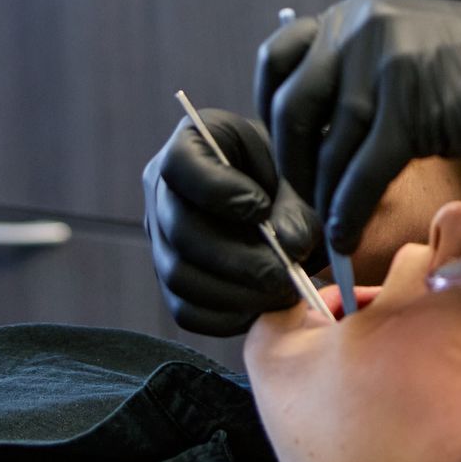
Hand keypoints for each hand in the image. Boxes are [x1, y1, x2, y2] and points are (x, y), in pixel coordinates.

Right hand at [143, 108, 324, 338]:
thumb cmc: (291, 176)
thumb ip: (297, 207)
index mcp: (190, 145)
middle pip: (180, 231)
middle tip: (286, 273)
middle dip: (238, 259)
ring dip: (236, 293)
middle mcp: (163, 192)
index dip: (218, 190)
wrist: (287, 204)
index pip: (180, 165)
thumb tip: (290, 248)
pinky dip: (227, 316)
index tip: (261, 209)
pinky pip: (187, 310)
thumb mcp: (297, 175)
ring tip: (283, 292)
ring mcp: (162, 239)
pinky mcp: (172, 281)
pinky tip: (264, 306)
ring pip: (180, 276)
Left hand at [256, 0, 460, 255]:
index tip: (289, 152)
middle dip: (293, 165)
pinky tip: (349, 237)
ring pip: (328, 148)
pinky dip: (350, 212)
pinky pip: (363, 173)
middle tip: (308, 200)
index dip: (271, 112)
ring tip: (333, 230)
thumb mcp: (412, 51)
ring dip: (326, 200)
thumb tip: (317, 136)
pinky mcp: (412, 105)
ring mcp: (384, 63)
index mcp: (356, 13)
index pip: (277, 59)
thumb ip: (362, 74)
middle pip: (290, 107)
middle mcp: (360, 28)